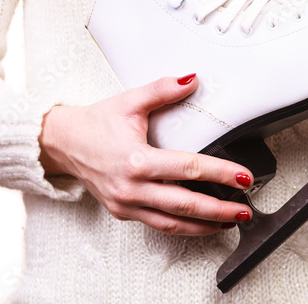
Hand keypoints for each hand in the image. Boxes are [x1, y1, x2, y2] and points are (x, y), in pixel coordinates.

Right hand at [38, 74, 254, 235]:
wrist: (62, 143)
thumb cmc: (96, 123)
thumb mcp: (130, 101)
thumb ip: (163, 89)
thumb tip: (192, 79)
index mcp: (136, 160)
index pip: (189, 169)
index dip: (221, 173)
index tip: (244, 176)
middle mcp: (131, 188)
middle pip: (185, 204)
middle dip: (219, 209)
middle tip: (246, 208)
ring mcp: (126, 204)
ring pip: (173, 223)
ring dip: (205, 225)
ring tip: (232, 221)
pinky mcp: (123, 212)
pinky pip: (159, 225)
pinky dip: (184, 227)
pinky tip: (204, 224)